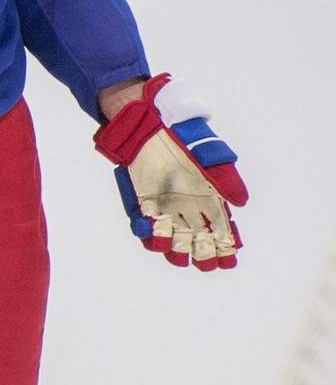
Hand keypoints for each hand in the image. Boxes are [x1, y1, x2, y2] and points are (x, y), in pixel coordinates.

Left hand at [93, 74, 247, 270]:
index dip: (226, 248)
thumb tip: (240, 202)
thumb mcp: (211, 155)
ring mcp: (167, 206)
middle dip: (203, 255)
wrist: (150, 124)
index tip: (228, 258)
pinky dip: (149, 234)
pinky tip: (153, 236)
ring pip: (174, 240)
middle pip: (199, 241)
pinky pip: (147, 225)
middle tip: (204, 260)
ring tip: (177, 253)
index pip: (223, 232)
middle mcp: (189, 208)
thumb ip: (227, 178)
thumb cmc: (185, 138)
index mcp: (210, 199)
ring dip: (176, 250)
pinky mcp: (144, 201)